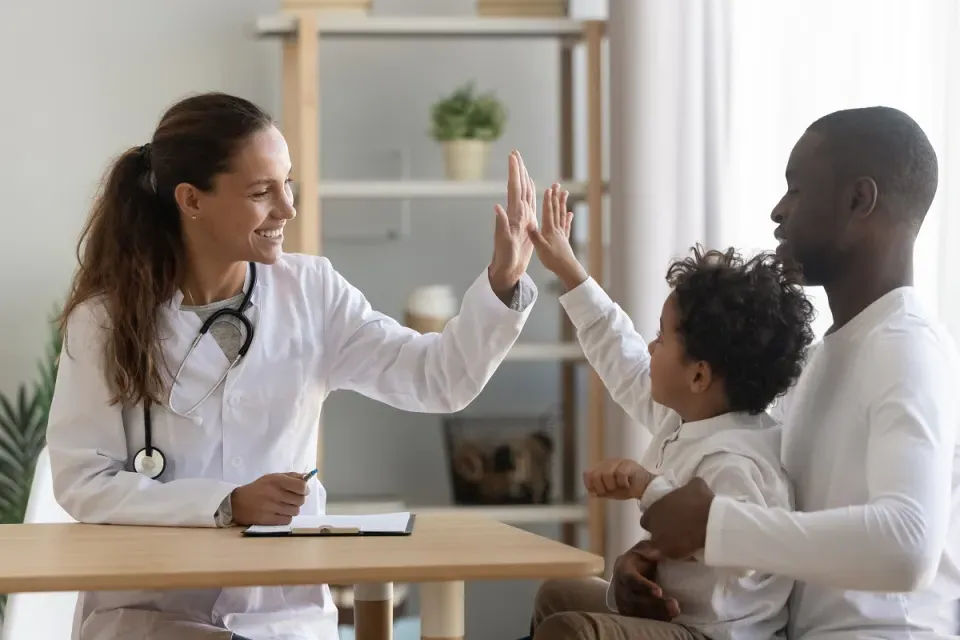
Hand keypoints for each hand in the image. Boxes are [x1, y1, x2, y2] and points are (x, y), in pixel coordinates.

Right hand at [230, 472, 308, 525]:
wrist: (238, 503)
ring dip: (292, 509)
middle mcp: (275, 494)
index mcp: (277, 481)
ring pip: (295, 511)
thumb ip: (291, 476)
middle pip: (300, 500)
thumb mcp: (272, 477)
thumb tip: (307, 477)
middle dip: (298, 499)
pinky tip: (279, 513)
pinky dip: (286, 517)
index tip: (302, 490)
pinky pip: (287, 520)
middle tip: (291, 499)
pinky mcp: (268, 520)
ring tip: (284, 506)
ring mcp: (272, 508)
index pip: (301, 486)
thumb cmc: (258, 488)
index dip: (305, 489)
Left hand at [489, 150, 536, 298]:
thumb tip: (496, 207)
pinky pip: (530, 202)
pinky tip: (530, 186)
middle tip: (515, 152)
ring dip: (523, 177)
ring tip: (522, 164)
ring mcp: (521, 217)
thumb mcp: (504, 242)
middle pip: (518, 186)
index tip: (513, 156)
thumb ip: (501, 224)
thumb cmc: (505, 258)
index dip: (514, 172)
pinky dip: (530, 191)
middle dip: (517, 169)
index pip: (514, 188)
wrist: (507, 269)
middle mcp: (516, 213)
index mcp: (514, 214)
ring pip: (524, 192)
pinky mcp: (526, 223)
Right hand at [530, 183, 586, 289]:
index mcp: (549, 230)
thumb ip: (534, 236)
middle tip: (557, 184)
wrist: (566, 268)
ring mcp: (562, 233)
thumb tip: (528, 223)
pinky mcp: (565, 239)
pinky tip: (570, 214)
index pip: (548, 212)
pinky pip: (566, 226)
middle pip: (556, 210)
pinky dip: (568, 219)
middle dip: (556, 196)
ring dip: (562, 203)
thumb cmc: (552, 260)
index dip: (548, 200)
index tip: (549, 189)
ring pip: (562, 215)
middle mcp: (556, 229)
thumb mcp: (540, 248)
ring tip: (565, 193)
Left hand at [583, 458, 654, 500]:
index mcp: (602, 467)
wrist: (646, 488)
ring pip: (606, 474)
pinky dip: (622, 483)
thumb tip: (591, 494)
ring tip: (620, 487)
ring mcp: (618, 462)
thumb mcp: (611, 492)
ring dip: (612, 486)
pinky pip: (620, 474)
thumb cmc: (627, 489)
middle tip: (610, 491)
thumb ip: (600, 492)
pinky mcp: (629, 464)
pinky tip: (627, 484)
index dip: (590, 484)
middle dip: (601, 488)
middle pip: (595, 475)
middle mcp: (608, 462)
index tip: (597, 493)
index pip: (588, 473)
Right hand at [612, 544, 679, 620]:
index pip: (630, 578)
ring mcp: (622, 599)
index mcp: (623, 567)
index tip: (660, 592)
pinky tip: (667, 618)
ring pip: (635, 610)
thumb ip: (655, 549)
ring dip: (655, 614)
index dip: (644, 586)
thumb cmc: (648, 556)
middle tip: (674, 606)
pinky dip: (652, 619)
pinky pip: (637, 618)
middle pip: (633, 598)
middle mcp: (619, 584)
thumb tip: (657, 552)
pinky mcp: (627, 610)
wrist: (642, 567)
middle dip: (654, 604)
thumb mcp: (650, 548)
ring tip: (674, 612)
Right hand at [639, 476, 714, 559]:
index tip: (663, 537)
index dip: (654, 529)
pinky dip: (697, 492)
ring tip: (692, 517)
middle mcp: (661, 500)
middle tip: (678, 528)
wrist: (709, 524)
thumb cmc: (685, 539)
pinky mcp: (695, 485)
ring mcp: (678, 491)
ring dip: (681, 505)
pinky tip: (703, 501)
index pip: (646, 521)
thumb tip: (643, 550)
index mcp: (651, 516)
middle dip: (666, 516)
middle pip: (660, 508)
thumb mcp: (666, 551)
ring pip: (676, 497)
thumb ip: (652, 549)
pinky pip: (694, 486)